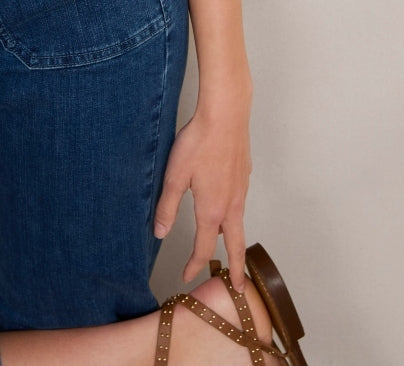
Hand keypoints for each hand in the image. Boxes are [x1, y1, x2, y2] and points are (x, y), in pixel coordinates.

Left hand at [153, 104, 250, 290]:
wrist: (226, 115)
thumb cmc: (198, 143)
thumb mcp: (175, 176)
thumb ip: (167, 206)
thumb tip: (159, 233)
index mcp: (212, 209)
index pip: (204, 246)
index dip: (195, 264)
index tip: (188, 277)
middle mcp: (231, 205)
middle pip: (235, 245)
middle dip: (236, 268)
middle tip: (238, 287)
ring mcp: (241, 190)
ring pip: (239, 223)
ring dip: (236, 241)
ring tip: (230, 249)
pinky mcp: (245, 175)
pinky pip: (240, 203)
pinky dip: (236, 216)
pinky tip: (227, 206)